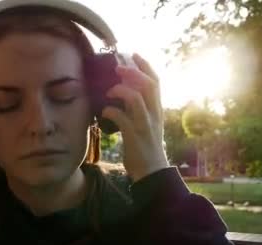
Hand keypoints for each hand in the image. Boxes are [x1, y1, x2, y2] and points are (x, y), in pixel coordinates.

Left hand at [102, 53, 168, 181]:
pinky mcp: (135, 137)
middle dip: (133, 72)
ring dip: (121, 90)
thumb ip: (139, 110)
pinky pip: (122, 118)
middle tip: (118, 67)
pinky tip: (104, 111)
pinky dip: (111, 111)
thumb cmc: (146, 148)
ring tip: (109, 90)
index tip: (134, 54)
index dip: (146, 66)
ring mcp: (146, 125)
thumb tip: (123, 95)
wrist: (152, 173)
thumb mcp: (147, 124)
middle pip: (149, 85)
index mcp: (157, 110)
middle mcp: (154, 115)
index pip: (156, 82)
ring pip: (137, 98)